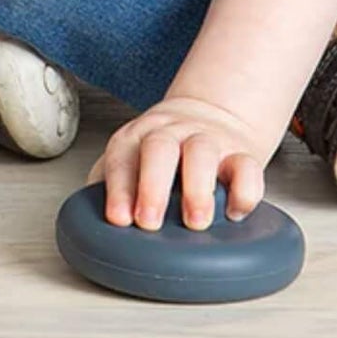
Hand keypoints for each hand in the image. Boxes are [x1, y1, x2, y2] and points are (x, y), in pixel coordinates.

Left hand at [87, 95, 266, 231]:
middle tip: (149, 222)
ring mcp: (208, 141)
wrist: (209, 115)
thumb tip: (88, 223)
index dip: (118, 188)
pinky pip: (248, 167)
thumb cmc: (160, 152)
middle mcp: (171, 135)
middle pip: (159, 148)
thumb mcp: (129, 159)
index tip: (118, 219)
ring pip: (202, 152)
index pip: (122, 155)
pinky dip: (244, 191)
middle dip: (152, 186)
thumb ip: (109, 185)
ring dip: (197, 188)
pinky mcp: (241, 154)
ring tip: (195, 221)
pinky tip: (233, 213)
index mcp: (137, 137)